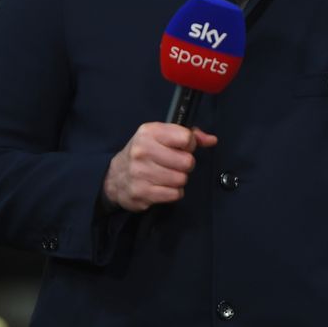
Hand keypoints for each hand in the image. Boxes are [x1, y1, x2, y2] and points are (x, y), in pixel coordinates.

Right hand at [102, 123, 216, 211]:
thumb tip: (211, 140)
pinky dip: (172, 193)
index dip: (190, 145)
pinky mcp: (140, 192)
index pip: (186, 138)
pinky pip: (173, 194)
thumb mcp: (163, 136)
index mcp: (150, 132)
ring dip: (178, 180)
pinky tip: (162, 186)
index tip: (182, 148)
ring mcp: (139, 172)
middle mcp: (142, 150)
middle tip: (175, 164)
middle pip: (187, 162)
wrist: (115, 177)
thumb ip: (190, 135)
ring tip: (167, 175)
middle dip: (186, 165)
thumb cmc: (145, 153)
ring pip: (181, 179)